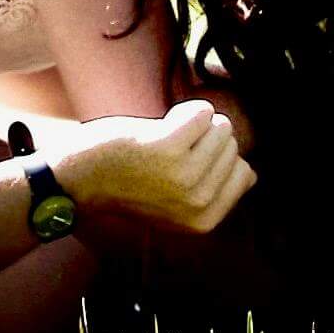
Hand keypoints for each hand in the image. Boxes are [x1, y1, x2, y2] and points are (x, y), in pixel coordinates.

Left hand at [47, 100, 252, 237]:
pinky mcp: (169, 149)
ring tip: (162, 140)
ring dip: (192, 124)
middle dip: (204, 140)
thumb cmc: (130, 183)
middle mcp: (198, 203)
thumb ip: (215, 193)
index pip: (245, 174)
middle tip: (166, 153)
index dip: (217, 159)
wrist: (81, 179)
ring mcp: (185, 177)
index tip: (185, 165)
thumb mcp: (179, 203)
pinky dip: (185, 111)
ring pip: (220, 127)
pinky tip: (160, 126)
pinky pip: (201, 113)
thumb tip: (252, 174)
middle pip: (232, 147)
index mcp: (204, 221)